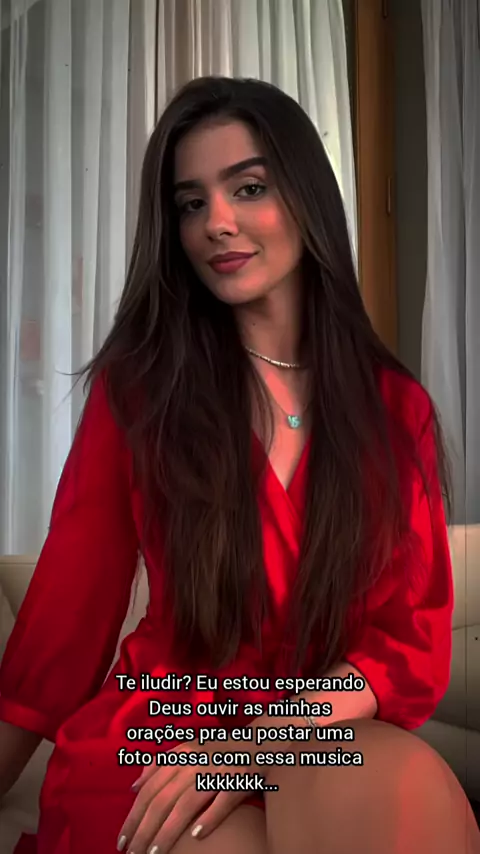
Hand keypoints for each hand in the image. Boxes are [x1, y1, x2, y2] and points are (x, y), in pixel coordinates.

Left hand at [116, 737, 265, 853]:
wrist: (260, 740)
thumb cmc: (220, 750)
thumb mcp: (188, 748)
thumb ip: (160, 764)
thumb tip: (134, 786)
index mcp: (181, 755)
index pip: (150, 790)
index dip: (133, 816)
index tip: (122, 840)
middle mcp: (195, 762)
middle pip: (162, 800)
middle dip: (144, 830)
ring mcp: (217, 770)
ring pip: (186, 804)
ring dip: (167, 832)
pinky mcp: (239, 779)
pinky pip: (221, 802)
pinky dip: (208, 818)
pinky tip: (196, 837)